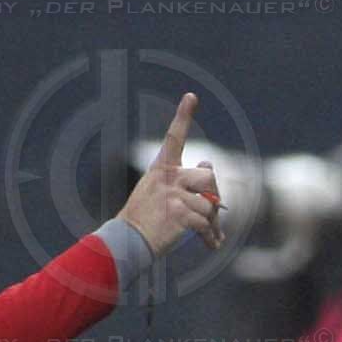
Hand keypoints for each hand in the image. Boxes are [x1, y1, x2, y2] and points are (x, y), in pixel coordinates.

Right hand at [118, 92, 224, 256]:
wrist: (128, 242)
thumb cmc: (145, 218)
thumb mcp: (159, 192)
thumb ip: (183, 179)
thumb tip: (209, 164)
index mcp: (161, 169)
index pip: (174, 138)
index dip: (183, 116)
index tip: (191, 97)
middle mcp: (168, 178)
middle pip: (208, 176)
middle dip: (214, 195)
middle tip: (212, 213)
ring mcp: (173, 196)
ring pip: (210, 203)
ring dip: (212, 221)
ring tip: (208, 233)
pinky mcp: (179, 215)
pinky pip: (206, 222)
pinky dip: (211, 236)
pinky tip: (211, 244)